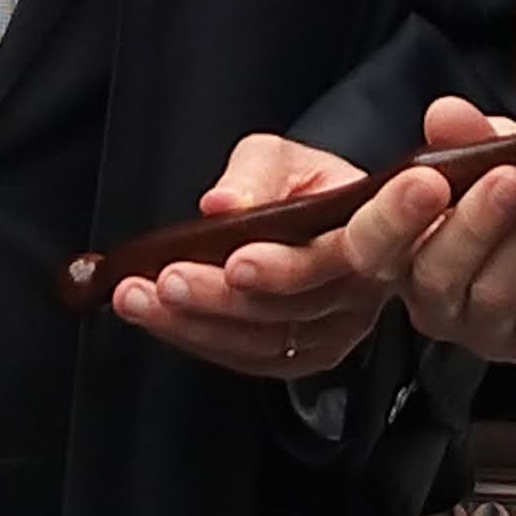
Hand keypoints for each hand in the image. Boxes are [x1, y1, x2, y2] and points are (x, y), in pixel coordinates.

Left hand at [105, 132, 425, 381]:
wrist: (322, 222)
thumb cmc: (308, 186)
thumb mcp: (285, 157)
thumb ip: (256, 172)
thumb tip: (222, 203)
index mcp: (375, 233)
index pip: (348, 251)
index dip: (288, 263)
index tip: (238, 259)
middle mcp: (364, 290)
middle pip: (293, 303)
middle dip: (221, 294)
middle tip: (169, 276)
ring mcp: (338, 330)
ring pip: (265, 338)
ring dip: (196, 320)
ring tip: (140, 295)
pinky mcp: (307, 357)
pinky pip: (247, 358)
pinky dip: (195, 338)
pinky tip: (156, 316)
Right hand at [397, 93, 515, 363]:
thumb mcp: (493, 155)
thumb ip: (465, 137)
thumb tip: (446, 114)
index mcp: (407, 252)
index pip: (373, 248)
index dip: (391, 219)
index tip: (425, 180)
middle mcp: (439, 299)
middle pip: (435, 276)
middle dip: (472, 224)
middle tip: (506, 177)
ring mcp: (491, 327)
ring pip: (493, 294)